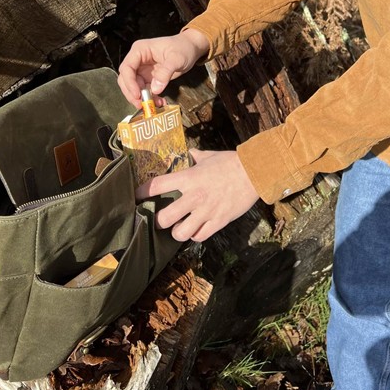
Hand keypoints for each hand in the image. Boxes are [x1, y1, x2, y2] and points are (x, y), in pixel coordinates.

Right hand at [117, 28, 209, 106]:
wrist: (191, 48)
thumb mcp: (176, 58)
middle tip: (141, 104)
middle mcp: (138, 60)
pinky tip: (159, 102)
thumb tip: (155, 89)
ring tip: (153, 105)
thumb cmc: (183, 47)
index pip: (127, 67)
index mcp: (140, 50)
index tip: (137, 95)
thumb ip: (165, 72)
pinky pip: (144, 90)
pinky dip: (150, 98)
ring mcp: (142, 69)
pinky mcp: (148, 78)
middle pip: (126, 79)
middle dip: (132, 93)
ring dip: (141, 98)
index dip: (129, 82)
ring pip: (133, 87)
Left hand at [135, 149, 259, 241]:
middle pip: (164, 218)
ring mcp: (206, 211)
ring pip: (180, 232)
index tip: (136, 196)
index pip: (157, 186)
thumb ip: (194, 157)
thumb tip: (187, 154)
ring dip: (177, 231)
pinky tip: (196, 228)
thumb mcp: (208, 156)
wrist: (254, 172)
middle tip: (161, 218)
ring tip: (179, 226)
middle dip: (159, 220)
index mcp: (189, 178)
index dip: (142, 192)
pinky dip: (195, 234)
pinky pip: (199, 236)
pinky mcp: (218, 221)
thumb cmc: (230, 162)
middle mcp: (194, 196)